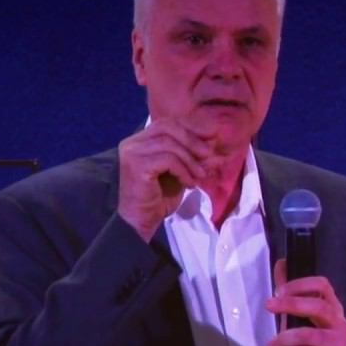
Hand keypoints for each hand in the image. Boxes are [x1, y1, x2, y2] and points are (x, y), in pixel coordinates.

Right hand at [117, 119, 223, 240]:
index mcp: (140, 140)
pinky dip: (183, 170)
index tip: (212, 137)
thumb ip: (192, 157)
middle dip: (192, 141)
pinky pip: (168, 160)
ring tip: (200, 176)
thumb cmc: (159, 198)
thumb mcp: (180, 172)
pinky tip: (189, 184)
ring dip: (190, 160)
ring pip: (170, 144)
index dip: (190, 129)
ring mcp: (132, 153)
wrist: (141, 221)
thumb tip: (213, 143)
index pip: (167, 124)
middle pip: (168, 128)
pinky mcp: (137, 166)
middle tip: (208, 156)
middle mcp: (133, 143)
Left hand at [265, 259, 345, 345]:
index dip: (301, 284)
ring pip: (309, 335)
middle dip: (291, 304)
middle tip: (269, 305)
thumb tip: (281, 264)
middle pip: (319, 307)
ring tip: (271, 344)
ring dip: (284, 338)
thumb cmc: (317, 341)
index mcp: (333, 307)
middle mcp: (339, 323)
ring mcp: (337, 343)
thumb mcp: (307, 317)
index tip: (279, 290)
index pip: (323, 286)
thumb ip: (294, 292)